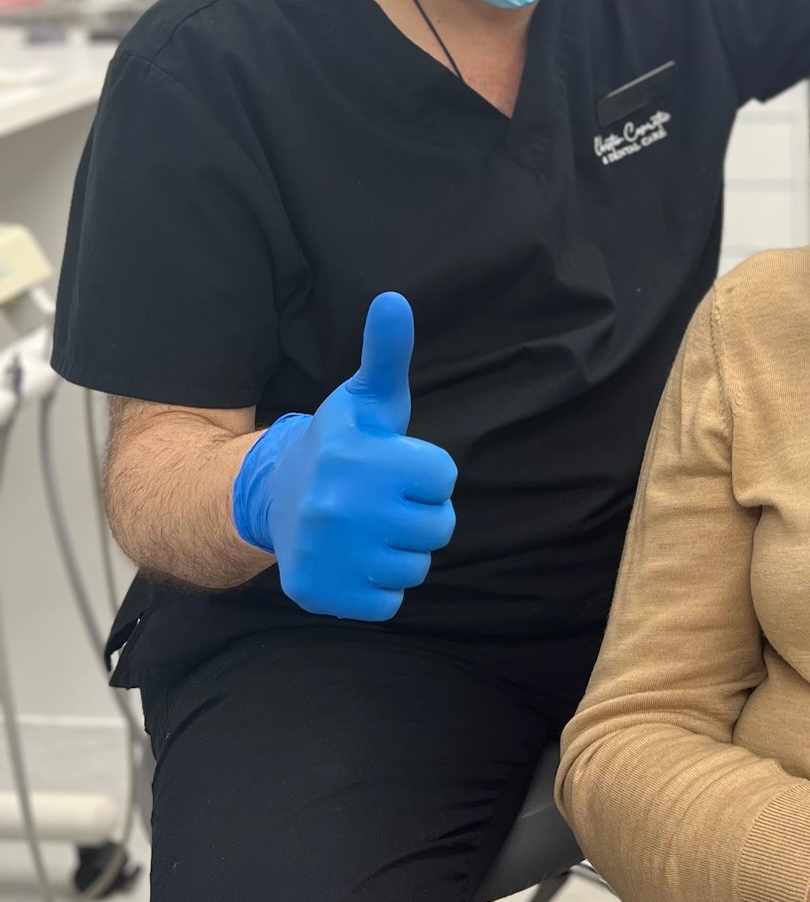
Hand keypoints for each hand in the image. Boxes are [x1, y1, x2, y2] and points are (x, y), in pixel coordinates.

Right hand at [230, 292, 457, 620]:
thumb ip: (386, 352)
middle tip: (385, 501)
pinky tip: (356, 559)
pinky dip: (379, 587)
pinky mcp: (320, 593)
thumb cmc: (341, 445)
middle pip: (438, 527)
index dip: (427, 472)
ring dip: (401, 551)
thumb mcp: (365, 397)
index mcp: (358, 456)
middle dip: (420, 514)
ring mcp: (327, 553)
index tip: (397, 466)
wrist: (274, 497)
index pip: (443, 478)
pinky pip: (389, 603)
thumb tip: (395, 298)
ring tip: (370, 528)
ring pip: (415, 567)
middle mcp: (338, 505)